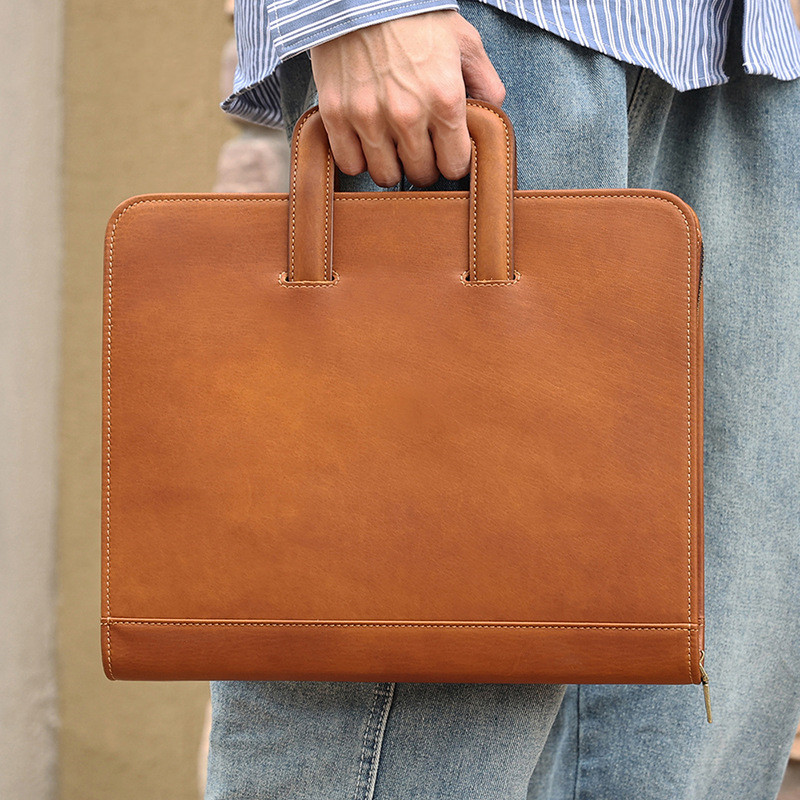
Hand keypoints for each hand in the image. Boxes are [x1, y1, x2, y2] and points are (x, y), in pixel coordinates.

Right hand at [308, 10, 505, 186]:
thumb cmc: (418, 16)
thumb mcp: (465, 42)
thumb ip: (486, 83)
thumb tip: (491, 115)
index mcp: (445, 99)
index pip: (455, 166)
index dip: (452, 161)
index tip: (445, 150)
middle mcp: (408, 114)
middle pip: (420, 175)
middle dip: (424, 165)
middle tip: (419, 148)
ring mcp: (368, 116)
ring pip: (385, 177)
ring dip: (391, 166)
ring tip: (392, 147)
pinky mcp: (336, 114)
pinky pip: (350, 164)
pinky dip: (359, 159)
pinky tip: (366, 142)